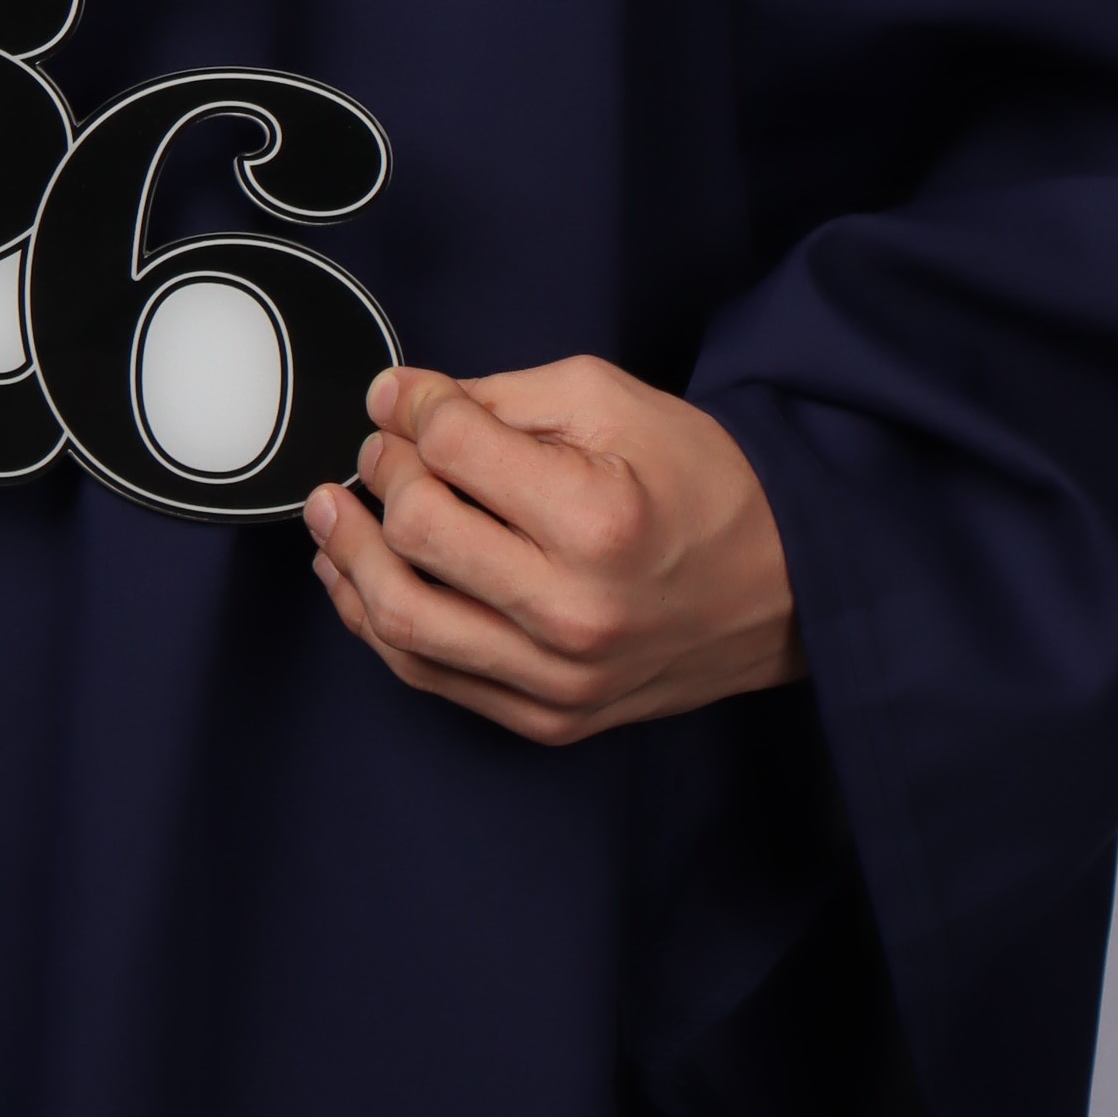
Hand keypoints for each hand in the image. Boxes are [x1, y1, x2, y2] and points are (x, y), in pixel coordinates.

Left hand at [305, 355, 803, 743]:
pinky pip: (430, 675)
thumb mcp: (611, 402)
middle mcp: (573, 613)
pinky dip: (377, 623)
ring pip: (403, 620)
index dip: (411, 410)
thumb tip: (396, 402)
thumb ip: (496, 398)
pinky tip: (357, 577)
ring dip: (347, 557)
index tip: (402, 397)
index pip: (452, 452)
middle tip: (378, 450)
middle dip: (380, 475)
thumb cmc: (703, 484)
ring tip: (330, 511)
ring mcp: (557, 679)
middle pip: (416, 535)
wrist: (787, 584)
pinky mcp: (548, 719)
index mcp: (595, 521)